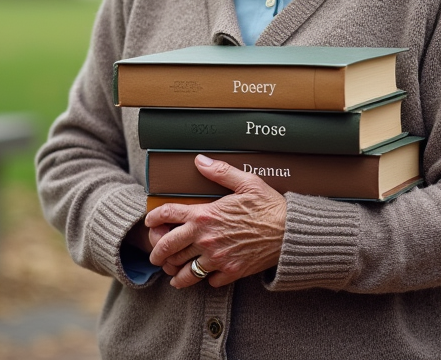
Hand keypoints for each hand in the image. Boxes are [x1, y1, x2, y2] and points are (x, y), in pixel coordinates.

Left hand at [145, 154, 285, 288]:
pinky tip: (205, 276)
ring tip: (172, 273)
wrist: (291, 233)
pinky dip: (205, 279)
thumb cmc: (270, 206)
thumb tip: (199, 160)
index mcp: (205, 214)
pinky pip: (208, 281)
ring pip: (185, 271)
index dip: (154, 217)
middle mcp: (206, 238)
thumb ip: (219, 171)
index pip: (168, 214)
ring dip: (175, 272)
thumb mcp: (246, 182)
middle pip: (169, 247)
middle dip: (157, 252)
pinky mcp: (230, 273)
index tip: (149, 221)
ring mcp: (217, 258)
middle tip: (155, 256)